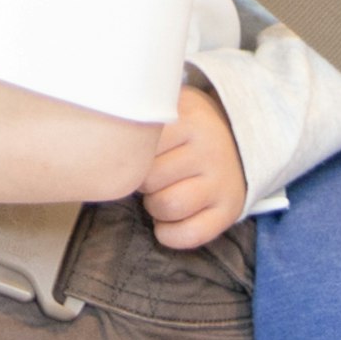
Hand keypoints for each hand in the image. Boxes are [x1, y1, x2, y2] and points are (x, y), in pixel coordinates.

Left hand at [142, 84, 246, 249]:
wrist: (238, 140)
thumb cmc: (185, 126)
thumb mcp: (169, 105)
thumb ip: (139, 110)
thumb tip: (102, 132)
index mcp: (191, 118)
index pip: (142, 146)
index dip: (130, 155)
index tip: (136, 151)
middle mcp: (211, 148)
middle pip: (150, 178)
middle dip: (141, 182)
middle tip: (148, 176)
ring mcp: (223, 181)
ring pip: (168, 206)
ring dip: (154, 207)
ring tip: (158, 195)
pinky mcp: (230, 210)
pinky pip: (191, 234)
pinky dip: (170, 234)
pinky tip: (166, 221)